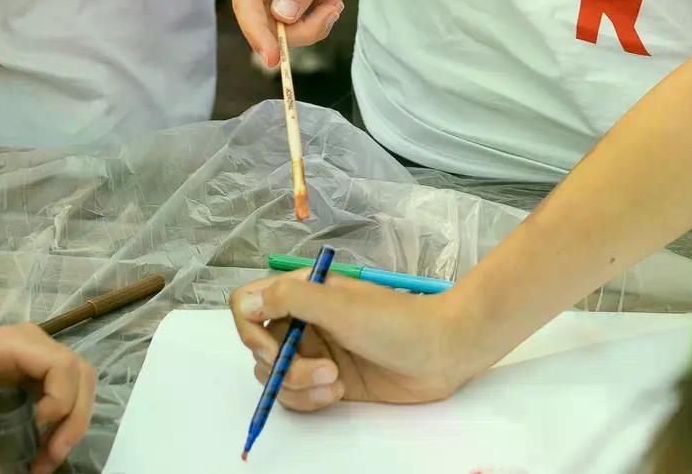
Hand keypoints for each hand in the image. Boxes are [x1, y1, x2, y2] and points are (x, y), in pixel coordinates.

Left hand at [0, 324, 96, 473]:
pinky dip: (65, 423)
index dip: (61, 401)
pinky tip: (44, 449)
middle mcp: (34, 343)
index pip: (61, 365)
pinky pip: (70, 394)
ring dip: (74, 423)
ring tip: (49, 458)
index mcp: (10, 343)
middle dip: (74, 419)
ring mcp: (40, 356)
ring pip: (82, 384)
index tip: (36, 431)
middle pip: (80, 374)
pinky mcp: (40, 373)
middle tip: (51, 456)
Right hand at [229, 273, 489, 412]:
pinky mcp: (327, 380)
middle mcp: (304, 320)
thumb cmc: (397, 321)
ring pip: (276, 378)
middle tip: (323, 370)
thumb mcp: (342, 305)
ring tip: (335, 382)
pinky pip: (296, 396)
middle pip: (260, 349)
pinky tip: (338, 392)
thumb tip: (248, 300)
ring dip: (299, 387)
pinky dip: (309, 400)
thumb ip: (292, 299)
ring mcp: (315, 351)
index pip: (249, 305)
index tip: (275, 348)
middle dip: (285, 368)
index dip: (251, 331)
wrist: (443, 352)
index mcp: (303, 292)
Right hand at [231, 0, 352, 68]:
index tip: (274, 59)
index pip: (247, 5)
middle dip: (298, 30)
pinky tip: (329, 3)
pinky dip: (311, 20)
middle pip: (263, 22)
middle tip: (333, 10)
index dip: (258, 35)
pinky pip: (289, 20)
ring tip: (334, 3)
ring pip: (278, 26)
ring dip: (309, 25)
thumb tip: (282, 16)